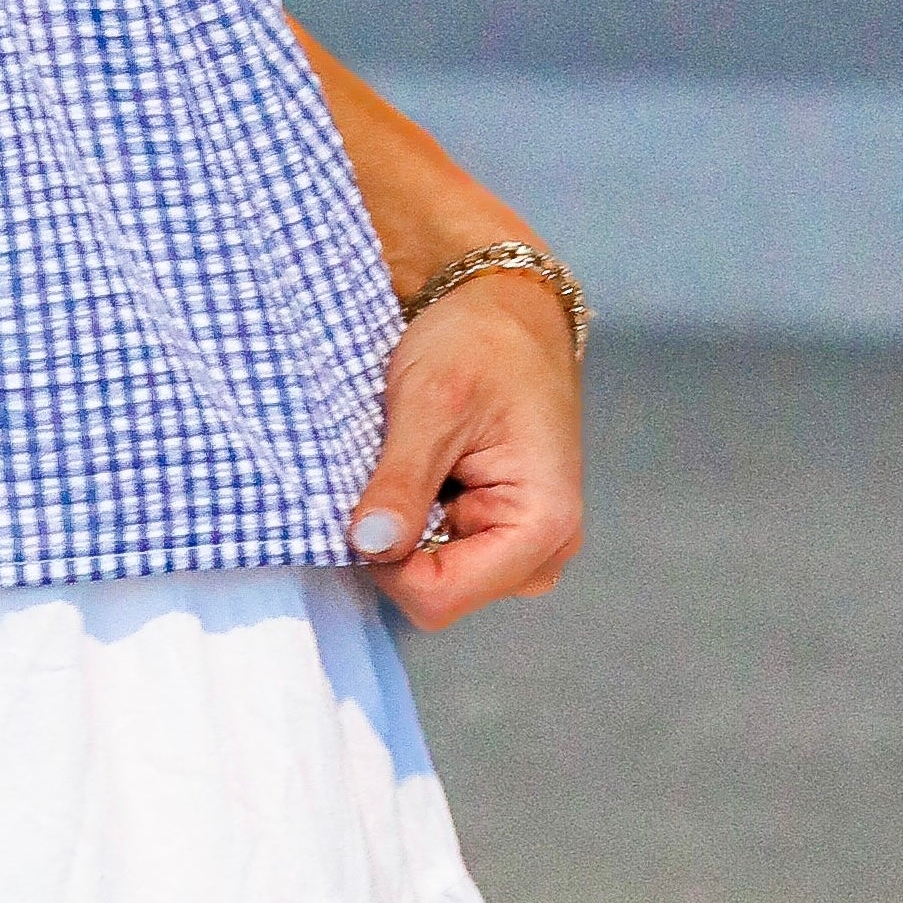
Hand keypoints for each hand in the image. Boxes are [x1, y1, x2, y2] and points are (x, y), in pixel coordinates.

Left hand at [347, 275, 584, 629]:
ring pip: (435, 572)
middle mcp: (542, 551)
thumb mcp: (431, 404)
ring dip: (406, 526)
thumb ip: (402, 483)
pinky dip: (415, 515)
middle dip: (397, 542)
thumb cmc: (481, 344)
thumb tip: (368, 548)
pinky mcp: (500, 528)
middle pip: (439, 591)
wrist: (508, 307)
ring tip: (405, 460)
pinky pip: (442, 548)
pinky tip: (416, 467)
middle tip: (385, 469)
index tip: (360, 502)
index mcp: (541, 526)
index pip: (440, 595)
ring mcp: (522, 544)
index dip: (386, 562)